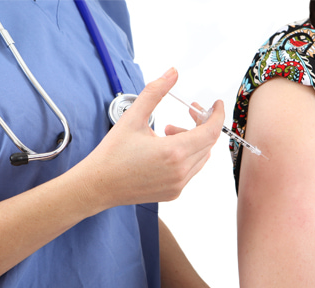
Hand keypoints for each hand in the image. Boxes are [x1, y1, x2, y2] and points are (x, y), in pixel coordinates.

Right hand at [74, 68, 224, 214]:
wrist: (98, 185)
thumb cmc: (112, 154)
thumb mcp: (133, 117)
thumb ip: (155, 91)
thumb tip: (172, 73)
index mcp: (174, 152)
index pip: (211, 131)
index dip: (216, 115)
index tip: (216, 105)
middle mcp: (180, 171)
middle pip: (208, 142)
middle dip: (202, 123)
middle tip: (189, 112)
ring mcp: (178, 185)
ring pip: (202, 156)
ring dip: (193, 140)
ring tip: (168, 131)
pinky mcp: (174, 192)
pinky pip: (192, 170)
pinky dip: (187, 155)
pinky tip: (166, 148)